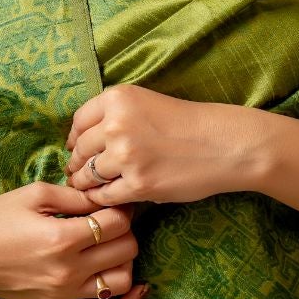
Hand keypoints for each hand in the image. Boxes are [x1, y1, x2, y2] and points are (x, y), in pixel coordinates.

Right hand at [0, 183, 146, 298]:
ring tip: (112, 247)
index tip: (114, 202)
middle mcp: (67, 270)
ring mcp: (64, 294)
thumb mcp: (34, 194)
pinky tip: (137, 288)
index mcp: (62, 237)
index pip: (117, 223)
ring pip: (122, 282)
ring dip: (126, 261)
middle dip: (126, 231)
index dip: (122, 208)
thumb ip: (75, 197)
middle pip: (126, 250)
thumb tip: (107, 198)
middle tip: (113, 222)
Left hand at [66, 85, 263, 206]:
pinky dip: (102, 199)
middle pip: (80, 150)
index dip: (75, 139)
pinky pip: (105, 196)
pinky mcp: (138, 184)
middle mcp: (117, 124)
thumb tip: (81, 142)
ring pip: (87, 176)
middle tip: (78, 173)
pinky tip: (108, 198)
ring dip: (85, 184)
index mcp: (118, 99)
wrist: (224, 144)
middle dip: (77, 164)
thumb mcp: (146, 103)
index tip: (77, 149)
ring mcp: (126, 156)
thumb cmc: (188, 124)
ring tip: (89, 188)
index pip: (78, 122)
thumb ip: (114, 115)